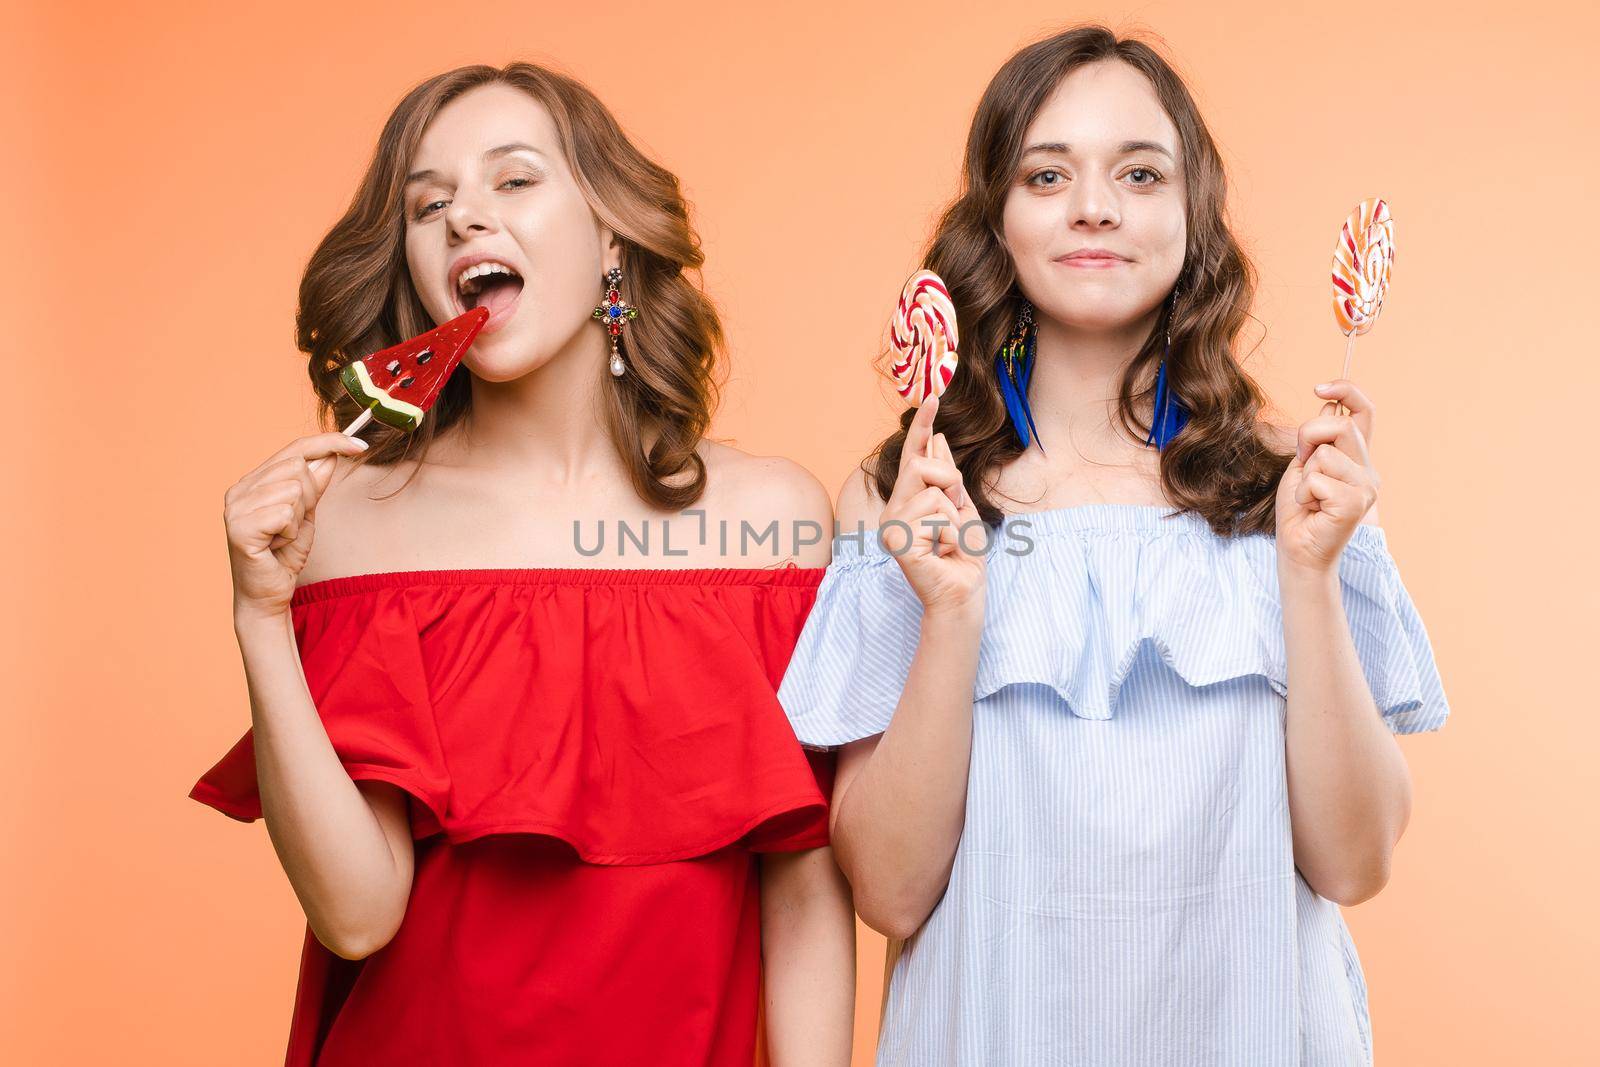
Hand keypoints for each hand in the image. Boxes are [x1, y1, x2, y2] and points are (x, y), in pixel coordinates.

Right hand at [224, 433, 368, 620]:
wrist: (267, 596)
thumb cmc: (284, 557)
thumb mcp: (306, 515)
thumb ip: (315, 486)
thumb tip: (330, 455)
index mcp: (252, 482)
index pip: (294, 449)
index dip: (329, 442)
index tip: (360, 445)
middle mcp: (239, 489)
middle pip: (297, 467)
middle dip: (310, 496)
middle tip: (295, 525)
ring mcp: (235, 508)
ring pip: (293, 489)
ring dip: (299, 517)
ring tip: (283, 537)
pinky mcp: (239, 528)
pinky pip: (285, 513)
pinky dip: (291, 533)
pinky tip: (277, 546)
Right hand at [879, 396, 985, 617]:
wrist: (962, 593)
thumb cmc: (961, 556)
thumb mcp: (959, 507)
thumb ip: (945, 476)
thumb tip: (937, 438)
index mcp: (907, 500)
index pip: (912, 456)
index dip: (921, 427)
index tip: (932, 396)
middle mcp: (893, 509)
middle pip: (921, 466)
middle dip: (950, 483)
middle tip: (957, 510)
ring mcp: (891, 526)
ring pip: (933, 492)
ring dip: (955, 516)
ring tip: (949, 540)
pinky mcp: (897, 541)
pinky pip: (937, 516)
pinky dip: (953, 533)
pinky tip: (944, 551)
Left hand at [1275, 380, 1379, 576]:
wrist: (1298, 551)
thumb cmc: (1299, 511)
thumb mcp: (1304, 466)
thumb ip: (1318, 440)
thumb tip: (1329, 407)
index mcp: (1357, 458)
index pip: (1364, 413)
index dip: (1347, 391)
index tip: (1319, 388)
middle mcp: (1368, 470)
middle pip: (1340, 426)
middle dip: (1308, 438)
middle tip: (1302, 466)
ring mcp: (1365, 488)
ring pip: (1325, 454)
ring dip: (1305, 474)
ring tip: (1309, 497)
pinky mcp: (1355, 504)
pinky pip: (1318, 480)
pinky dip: (1304, 493)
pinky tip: (1312, 509)